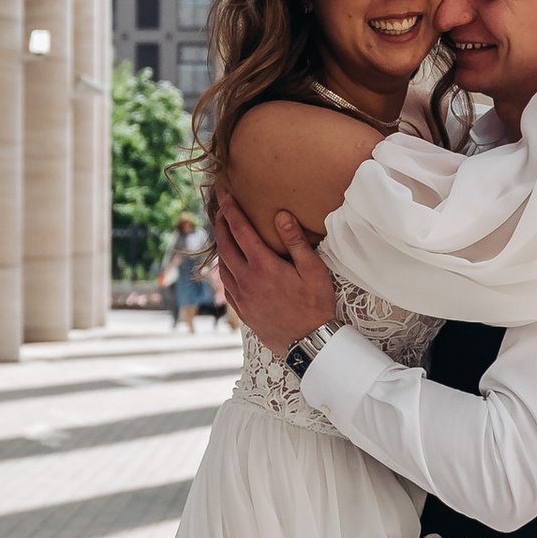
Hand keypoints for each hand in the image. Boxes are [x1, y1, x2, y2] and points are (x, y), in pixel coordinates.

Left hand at [212, 193, 338, 351]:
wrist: (309, 343)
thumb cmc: (316, 305)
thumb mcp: (313, 270)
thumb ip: (295, 241)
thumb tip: (281, 215)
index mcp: (263, 266)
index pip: (240, 229)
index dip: (230, 209)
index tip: (224, 193)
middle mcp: (246, 279)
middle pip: (224, 245)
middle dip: (220, 224)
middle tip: (220, 209)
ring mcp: (241, 297)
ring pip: (222, 265)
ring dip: (220, 246)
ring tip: (223, 233)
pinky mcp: (242, 311)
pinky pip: (226, 284)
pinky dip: (223, 268)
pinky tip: (228, 264)